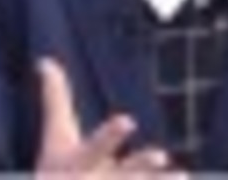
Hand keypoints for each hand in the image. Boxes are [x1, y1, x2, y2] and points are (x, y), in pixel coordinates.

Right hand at [35, 57, 175, 177]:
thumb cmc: (57, 167)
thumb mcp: (56, 134)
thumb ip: (56, 98)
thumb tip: (44, 60)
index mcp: (81, 161)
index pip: (97, 144)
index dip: (111, 133)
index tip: (128, 120)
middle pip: (125, 173)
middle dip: (141, 165)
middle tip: (162, 154)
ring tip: (183, 174)